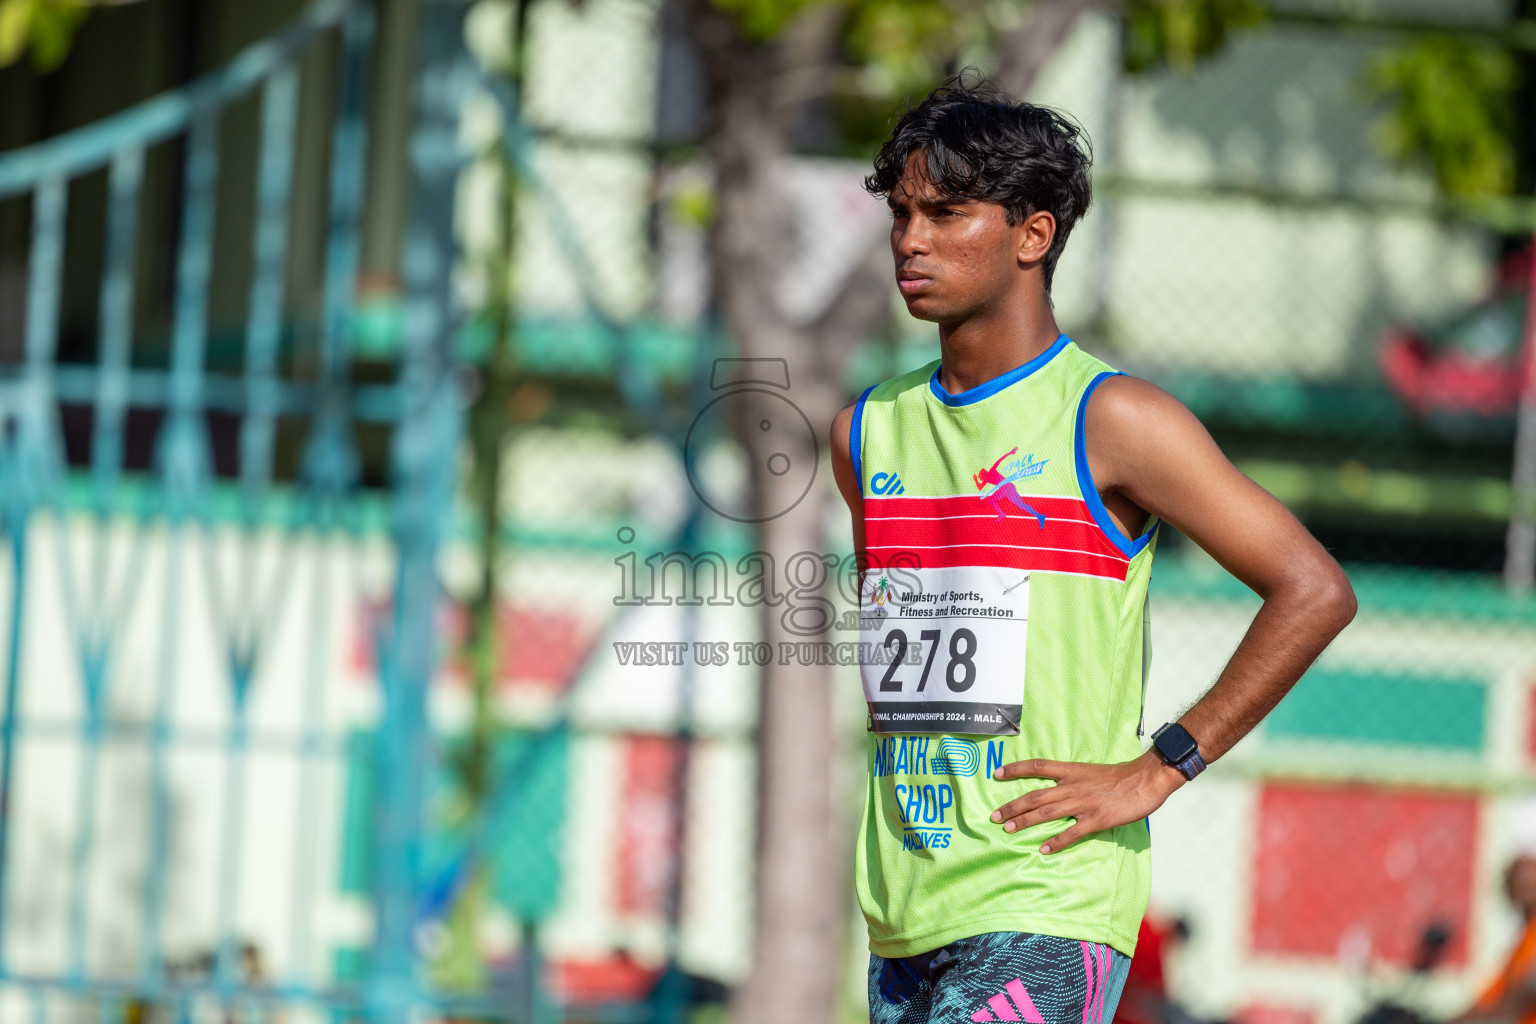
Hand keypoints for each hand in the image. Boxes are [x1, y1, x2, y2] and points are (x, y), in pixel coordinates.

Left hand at [990, 749, 1185, 853]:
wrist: (1145, 779)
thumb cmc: (1121, 776)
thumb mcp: (1091, 771)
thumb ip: (1073, 780)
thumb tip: (1057, 789)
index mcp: (1071, 771)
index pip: (1036, 766)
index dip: (1015, 769)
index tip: (996, 773)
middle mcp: (1072, 786)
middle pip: (1034, 796)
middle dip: (1012, 806)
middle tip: (993, 816)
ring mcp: (1083, 803)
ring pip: (1046, 813)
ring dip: (1025, 822)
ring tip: (1008, 830)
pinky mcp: (1096, 820)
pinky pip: (1071, 833)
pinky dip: (1056, 841)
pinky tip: (1043, 849)